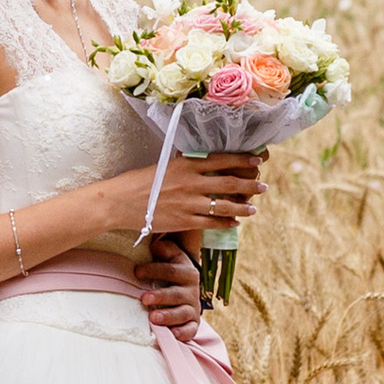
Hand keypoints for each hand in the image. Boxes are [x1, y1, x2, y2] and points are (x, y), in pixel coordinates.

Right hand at [109, 148, 266, 234]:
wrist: (120, 202)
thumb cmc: (139, 181)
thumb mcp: (164, 166)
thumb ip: (185, 165)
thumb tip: (204, 162)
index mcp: (186, 165)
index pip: (221, 160)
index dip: (242, 160)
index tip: (257, 160)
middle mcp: (190, 183)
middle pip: (228, 183)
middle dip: (249, 185)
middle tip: (263, 186)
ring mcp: (188, 203)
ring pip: (223, 206)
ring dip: (242, 207)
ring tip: (254, 208)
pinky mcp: (184, 221)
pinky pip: (211, 223)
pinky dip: (226, 223)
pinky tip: (235, 223)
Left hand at [133, 232, 206, 331]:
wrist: (189, 289)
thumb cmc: (173, 271)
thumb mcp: (172, 256)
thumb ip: (165, 250)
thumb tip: (156, 245)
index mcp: (187, 272)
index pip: (171, 270)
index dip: (153, 270)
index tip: (136, 272)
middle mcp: (192, 290)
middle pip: (176, 294)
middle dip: (160, 296)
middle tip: (144, 299)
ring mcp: (193, 307)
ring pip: (183, 313)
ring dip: (168, 316)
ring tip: (153, 318)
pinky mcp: (193, 322)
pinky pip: (191, 329)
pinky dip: (183, 333)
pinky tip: (172, 334)